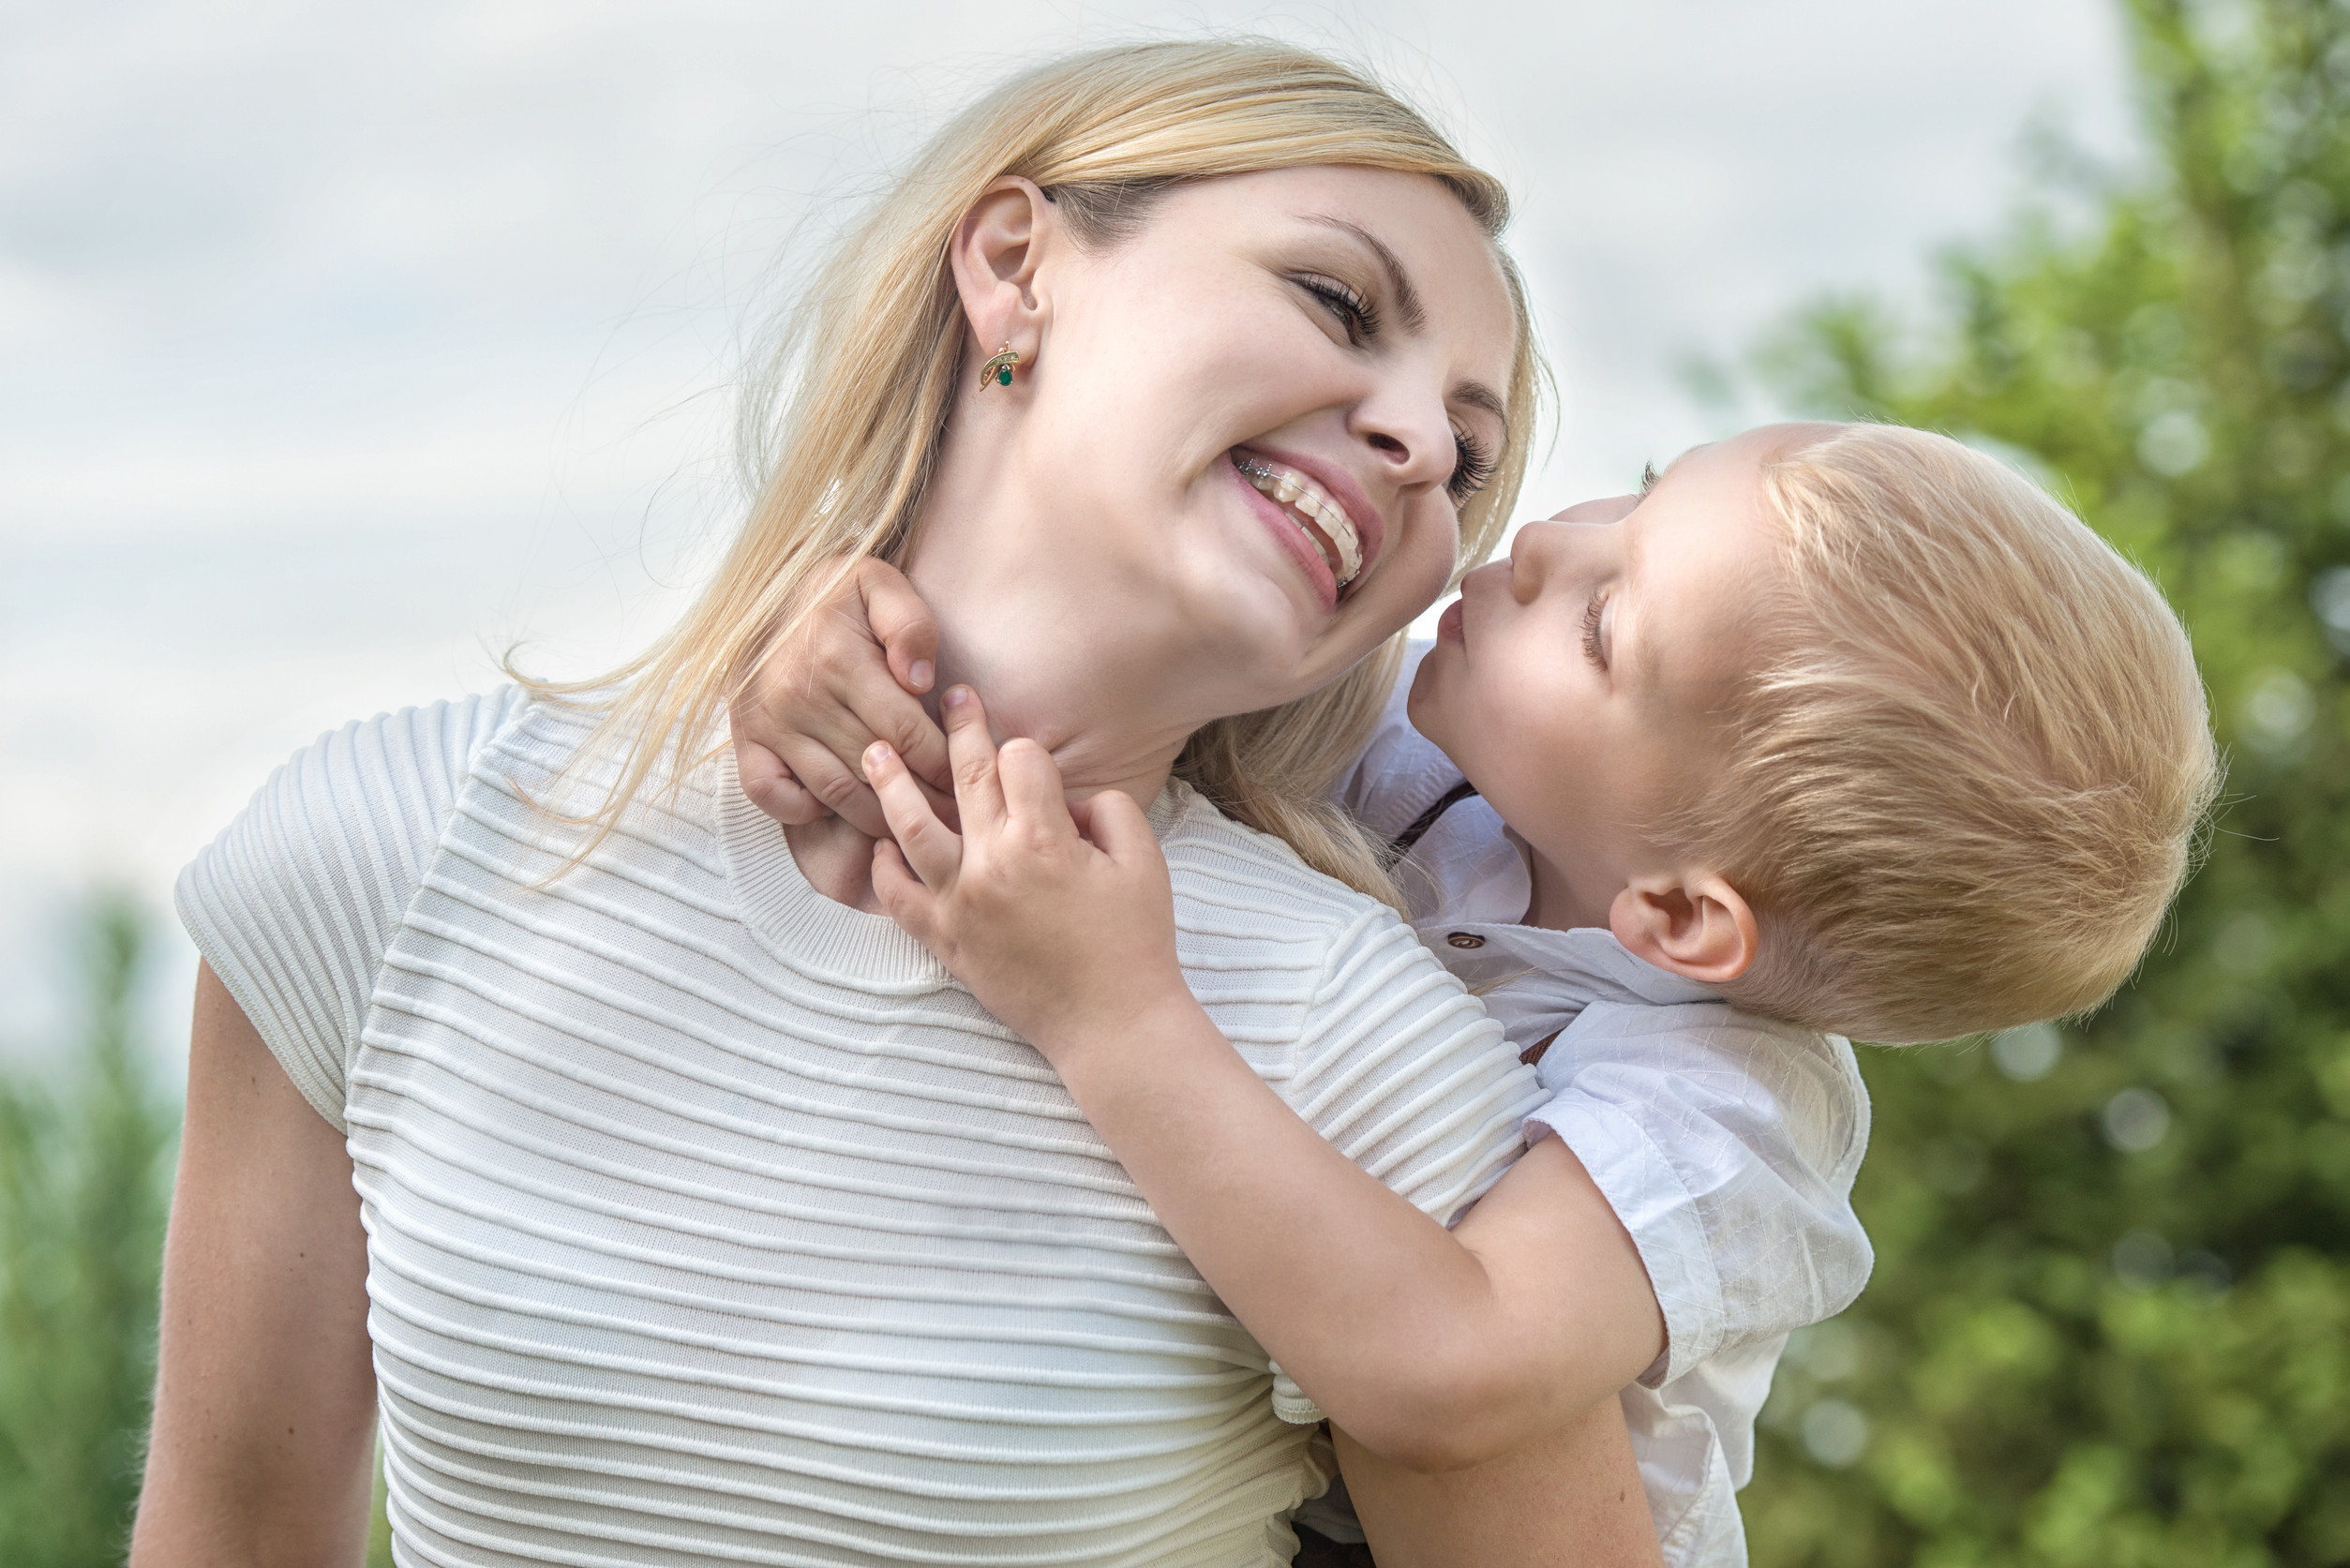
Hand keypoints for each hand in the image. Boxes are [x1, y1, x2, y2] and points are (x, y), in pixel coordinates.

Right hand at [730, 556, 951, 837]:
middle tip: (955, 816)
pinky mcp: (745, 740)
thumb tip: (920, 681)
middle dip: (922, 798)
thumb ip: (909, 623)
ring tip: (914, 824)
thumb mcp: (877, 584)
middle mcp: (797, 697)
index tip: (968, 782)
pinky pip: (772, 795)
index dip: (944, 766)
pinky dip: (805, 810)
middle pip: (876, 769)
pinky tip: (838, 805)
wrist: (763, 594)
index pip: (907, 734)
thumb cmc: (835, 595)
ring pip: (834, 792)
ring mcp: (767, 723)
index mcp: (837, 659)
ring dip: (877, 816)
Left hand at [864, 686, 1189, 1056]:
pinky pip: (898, 897)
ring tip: (874, 753)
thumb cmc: (1136, 943)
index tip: (1029, 755)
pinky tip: (880, 844)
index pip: (1020, 760)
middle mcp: (993, 863)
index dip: (1028, 750)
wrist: (1113, 1026)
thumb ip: (1111, 810)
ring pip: (911, 828)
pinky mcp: (945, 939)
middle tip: (948, 696)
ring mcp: (961, 902)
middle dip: (957, 729)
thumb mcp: (1146, 863)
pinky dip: (884, 868)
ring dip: (891, 785)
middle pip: (964, 777)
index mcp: (1045, 839)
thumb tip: (1072, 797)